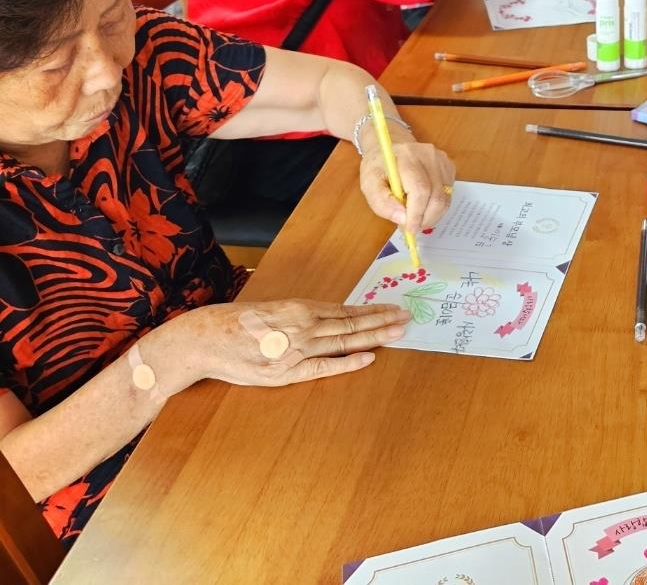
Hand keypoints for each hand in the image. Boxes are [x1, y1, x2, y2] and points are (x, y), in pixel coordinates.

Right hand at [185, 300, 409, 386]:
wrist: (205, 340)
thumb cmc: (237, 322)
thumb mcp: (273, 308)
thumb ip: (300, 313)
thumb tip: (328, 316)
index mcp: (299, 308)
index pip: (345, 311)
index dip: (371, 310)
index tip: (391, 308)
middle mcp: (303, 326)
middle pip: (352, 324)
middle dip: (382, 321)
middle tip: (407, 318)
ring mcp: (296, 350)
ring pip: (343, 342)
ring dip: (374, 337)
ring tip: (398, 332)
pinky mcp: (286, 373)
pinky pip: (323, 367)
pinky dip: (347, 363)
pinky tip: (368, 358)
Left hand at [359, 134, 456, 233]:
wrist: (392, 145)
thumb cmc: (379, 166)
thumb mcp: (369, 184)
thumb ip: (382, 202)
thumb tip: (403, 219)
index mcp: (406, 157)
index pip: (420, 189)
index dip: (417, 213)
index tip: (410, 229)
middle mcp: (429, 156)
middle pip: (436, 196)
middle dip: (426, 218)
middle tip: (413, 228)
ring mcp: (442, 160)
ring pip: (445, 198)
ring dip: (432, 214)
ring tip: (417, 217)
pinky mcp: (449, 166)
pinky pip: (448, 194)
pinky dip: (437, 206)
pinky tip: (424, 204)